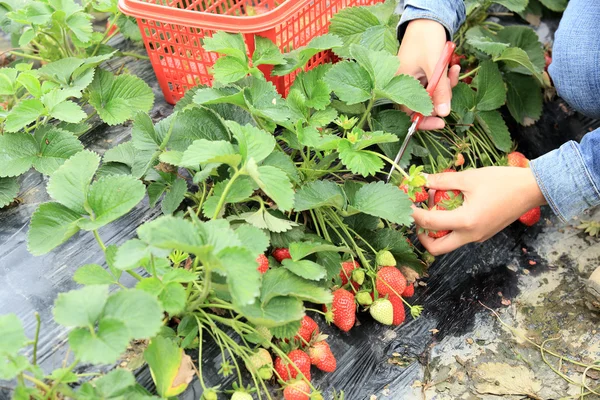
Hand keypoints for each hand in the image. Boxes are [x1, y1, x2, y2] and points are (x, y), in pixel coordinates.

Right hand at [397, 19, 460, 129]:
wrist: (429, 18)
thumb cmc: (426, 38)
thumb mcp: (435, 65)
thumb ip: (440, 90)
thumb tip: (444, 113)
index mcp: (399, 83)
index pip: (409, 112)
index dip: (424, 120)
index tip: (440, 123)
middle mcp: (405, 83)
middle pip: (424, 103)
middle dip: (441, 97)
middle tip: (451, 91)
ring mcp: (415, 78)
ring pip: (433, 92)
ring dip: (446, 85)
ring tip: (454, 69)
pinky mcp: (424, 72)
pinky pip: (437, 83)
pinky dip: (446, 77)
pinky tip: (453, 66)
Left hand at [412, 167, 547, 254]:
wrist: (532, 189)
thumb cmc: (503, 181)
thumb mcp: (469, 178)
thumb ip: (442, 181)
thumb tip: (422, 179)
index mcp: (466, 222)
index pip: (429, 223)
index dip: (412, 213)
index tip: (404, 203)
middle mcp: (471, 235)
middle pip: (436, 247)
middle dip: (422, 234)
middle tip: (418, 214)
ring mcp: (478, 237)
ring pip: (448, 243)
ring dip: (436, 229)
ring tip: (436, 205)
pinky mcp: (483, 234)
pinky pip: (459, 236)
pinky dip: (449, 225)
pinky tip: (450, 205)